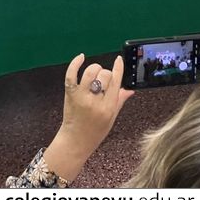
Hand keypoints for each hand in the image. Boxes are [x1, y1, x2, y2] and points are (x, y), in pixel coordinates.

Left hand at [43, 53, 132, 182]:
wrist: (75, 141)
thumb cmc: (94, 132)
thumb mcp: (112, 118)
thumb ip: (119, 101)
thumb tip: (129, 90)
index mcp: (108, 108)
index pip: (116, 82)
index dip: (118, 68)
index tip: (119, 59)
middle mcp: (95, 101)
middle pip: (104, 75)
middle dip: (106, 74)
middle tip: (104, 80)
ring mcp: (81, 97)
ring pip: (90, 72)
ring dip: (95, 69)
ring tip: (95, 73)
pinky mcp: (70, 94)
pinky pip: (71, 74)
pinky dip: (75, 63)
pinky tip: (81, 57)